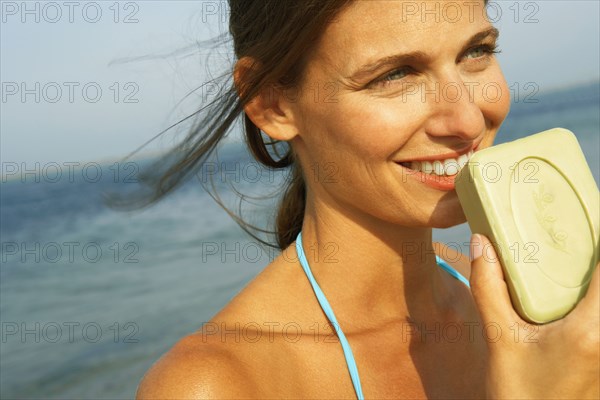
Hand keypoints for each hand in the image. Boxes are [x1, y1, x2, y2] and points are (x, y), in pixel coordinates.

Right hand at [469, 233, 599, 398]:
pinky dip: (593, 295)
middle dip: (598, 255)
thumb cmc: (518, 395)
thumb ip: (489, 289)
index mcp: (590, 330)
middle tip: (580, 232)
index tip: (590, 215)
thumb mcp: (499, 340)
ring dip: (595, 276)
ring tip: (577, 258)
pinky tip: (576, 290)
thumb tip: (481, 243)